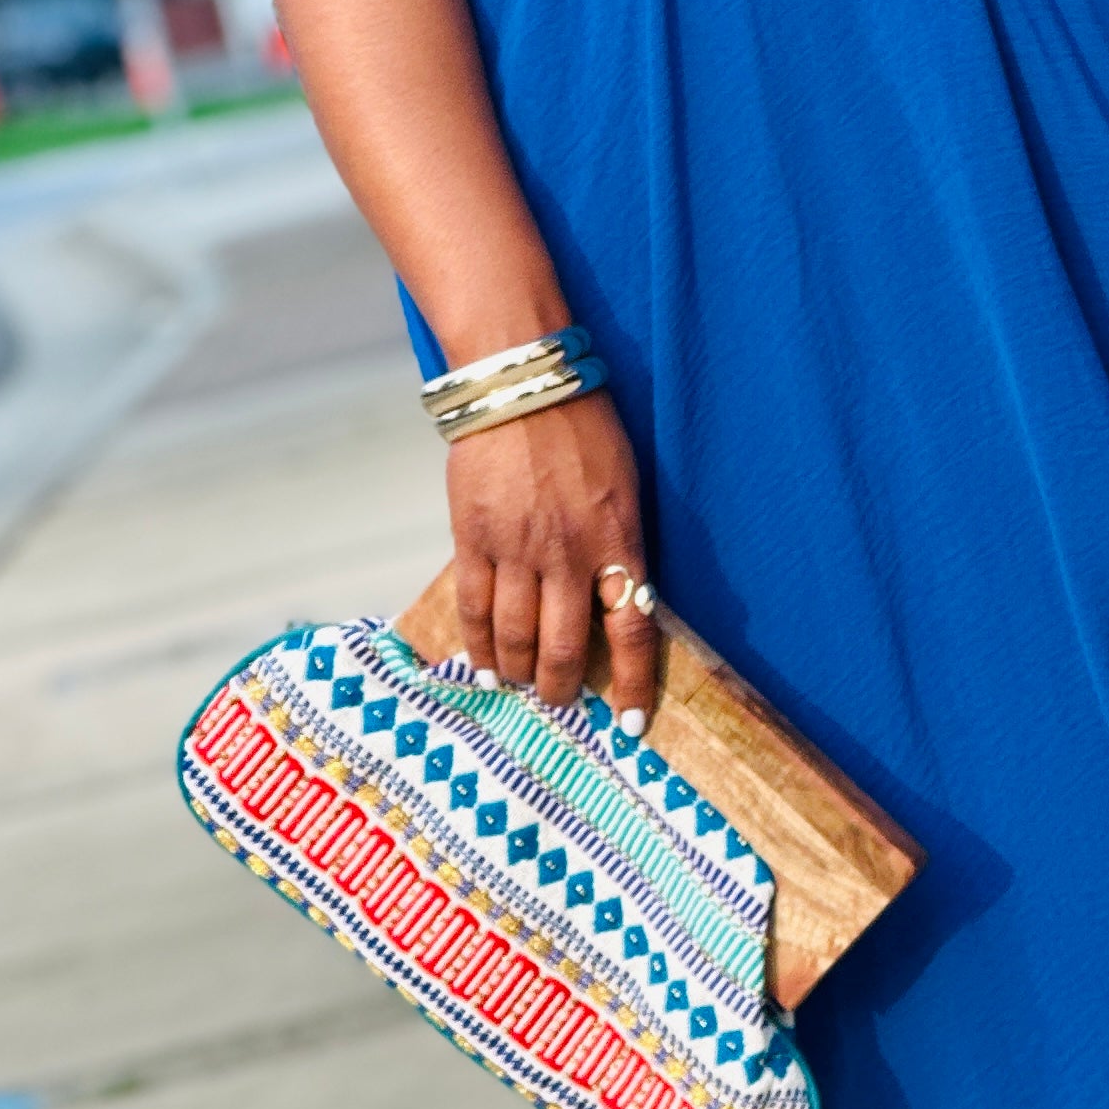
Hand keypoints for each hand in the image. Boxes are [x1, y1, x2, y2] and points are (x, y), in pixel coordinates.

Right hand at [448, 391, 662, 724]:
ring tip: (520, 686)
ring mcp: (517, 548)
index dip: (633, 683)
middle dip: (565, 687)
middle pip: (567, 646)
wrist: (523, 384)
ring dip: (519, 673)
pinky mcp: (474, 538)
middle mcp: (569, 553)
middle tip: (563, 702)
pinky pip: (474, 607)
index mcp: (619, 538)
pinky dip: (477, 644)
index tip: (632, 724)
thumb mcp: (626, 486)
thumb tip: (620, 601)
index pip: (633, 629)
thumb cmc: (585, 429)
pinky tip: (481, 665)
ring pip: (516, 636)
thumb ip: (621, 545)